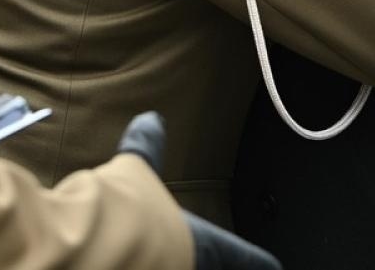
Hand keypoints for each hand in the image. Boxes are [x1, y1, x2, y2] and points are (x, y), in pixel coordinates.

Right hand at [114, 116, 279, 269]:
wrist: (99, 238)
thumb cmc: (129, 207)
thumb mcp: (137, 168)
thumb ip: (146, 147)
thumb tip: (151, 119)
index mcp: (201, 242)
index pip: (242, 254)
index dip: (259, 261)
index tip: (275, 266)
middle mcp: (188, 267)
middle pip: (206, 269)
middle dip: (206, 264)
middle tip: (207, 260)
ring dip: (167, 266)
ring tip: (154, 258)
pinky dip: (146, 268)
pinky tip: (129, 264)